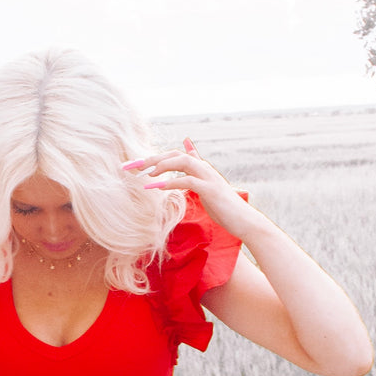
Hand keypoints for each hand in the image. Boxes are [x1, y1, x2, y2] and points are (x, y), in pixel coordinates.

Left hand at [122, 138, 256, 237]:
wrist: (244, 221)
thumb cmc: (224, 209)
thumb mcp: (206, 190)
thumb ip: (194, 175)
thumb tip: (186, 161)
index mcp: (200, 168)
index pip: (173, 155)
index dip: (154, 158)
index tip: (134, 165)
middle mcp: (204, 168)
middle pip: (174, 154)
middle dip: (152, 158)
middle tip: (131, 166)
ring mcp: (208, 177)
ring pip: (181, 161)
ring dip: (160, 165)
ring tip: (143, 174)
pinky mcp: (210, 189)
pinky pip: (187, 180)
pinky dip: (171, 181)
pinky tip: (156, 187)